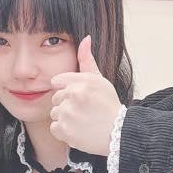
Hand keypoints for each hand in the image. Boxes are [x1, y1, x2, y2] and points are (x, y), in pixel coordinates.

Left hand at [49, 36, 120, 155]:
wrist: (118, 133)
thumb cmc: (108, 106)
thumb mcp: (100, 81)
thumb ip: (87, 61)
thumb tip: (85, 38)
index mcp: (82, 81)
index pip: (57, 82)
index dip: (66, 90)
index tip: (78, 98)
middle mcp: (74, 95)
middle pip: (55, 98)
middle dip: (66, 104)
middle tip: (84, 111)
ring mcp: (68, 113)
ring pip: (54, 113)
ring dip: (65, 118)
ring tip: (82, 121)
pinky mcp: (65, 130)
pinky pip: (54, 128)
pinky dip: (63, 131)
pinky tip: (77, 130)